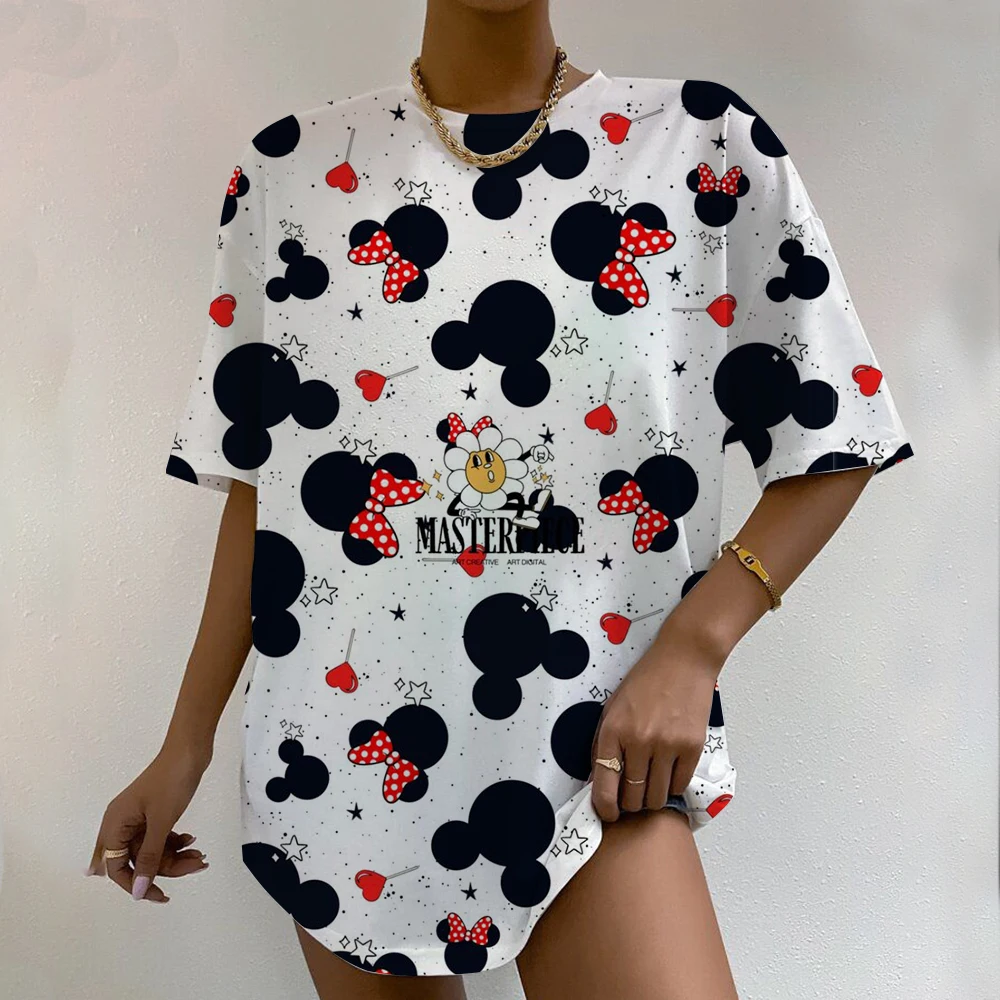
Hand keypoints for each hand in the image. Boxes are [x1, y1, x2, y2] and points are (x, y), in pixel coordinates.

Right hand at [86, 745, 210, 901]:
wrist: (190, 749)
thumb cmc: (172, 781)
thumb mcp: (161, 822)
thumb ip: (149, 857)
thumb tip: (139, 891)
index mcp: (114, 825)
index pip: (116, 868)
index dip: (136, 884)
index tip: (161, 895)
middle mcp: (122, 824)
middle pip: (139, 861)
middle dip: (167, 867)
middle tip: (197, 864)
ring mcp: (139, 819)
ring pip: (152, 851)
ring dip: (175, 856)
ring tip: (200, 855)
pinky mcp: (155, 814)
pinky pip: (160, 838)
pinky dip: (176, 843)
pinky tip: (192, 841)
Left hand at [590, 629, 722, 821]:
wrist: (683, 660)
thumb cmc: (646, 681)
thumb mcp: (613, 707)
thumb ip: (605, 743)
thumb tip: (600, 781)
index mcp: (613, 730)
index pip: (604, 787)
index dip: (605, 809)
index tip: (609, 815)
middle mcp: (638, 741)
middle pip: (632, 798)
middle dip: (630, 804)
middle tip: (632, 796)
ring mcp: (667, 746)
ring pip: (656, 797)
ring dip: (652, 798)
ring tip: (651, 785)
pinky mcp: (692, 748)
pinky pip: (679, 785)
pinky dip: (672, 786)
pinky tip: (668, 773)